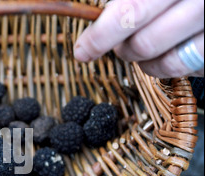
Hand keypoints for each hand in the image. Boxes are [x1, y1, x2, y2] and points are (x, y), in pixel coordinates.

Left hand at [74, 0, 203, 77]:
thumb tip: (101, 13)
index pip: (129, 11)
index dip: (100, 35)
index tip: (82, 50)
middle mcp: (200, 1)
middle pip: (143, 42)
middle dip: (120, 51)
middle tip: (115, 49)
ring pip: (165, 63)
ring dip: (143, 63)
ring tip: (141, 50)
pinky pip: (189, 69)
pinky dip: (169, 66)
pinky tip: (167, 52)